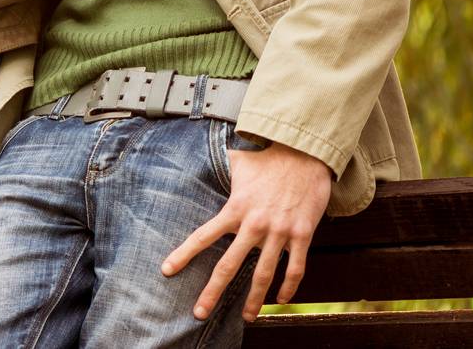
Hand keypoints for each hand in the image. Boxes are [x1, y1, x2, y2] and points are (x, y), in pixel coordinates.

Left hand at [161, 139, 330, 322]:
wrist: (305, 154)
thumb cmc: (269, 159)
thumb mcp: (239, 162)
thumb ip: (221, 167)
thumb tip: (202, 155)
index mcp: (234, 209)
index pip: (202, 236)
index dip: (183, 255)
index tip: (167, 271)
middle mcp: (254, 224)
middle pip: (229, 265)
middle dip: (212, 292)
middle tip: (199, 313)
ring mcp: (279, 232)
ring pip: (264, 274)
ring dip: (254, 299)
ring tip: (247, 317)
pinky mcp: (302, 235)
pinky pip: (295, 268)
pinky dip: (288, 287)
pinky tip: (281, 299)